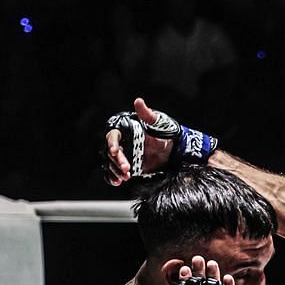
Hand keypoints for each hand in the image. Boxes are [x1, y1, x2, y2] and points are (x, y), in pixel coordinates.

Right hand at [103, 98, 218, 183]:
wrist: (173, 149)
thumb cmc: (164, 133)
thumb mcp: (157, 123)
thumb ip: (147, 115)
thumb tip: (138, 102)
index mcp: (125, 131)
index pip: (113, 136)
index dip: (112, 143)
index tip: (115, 151)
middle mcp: (122, 143)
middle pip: (111, 152)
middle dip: (117, 161)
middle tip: (127, 168)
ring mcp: (124, 156)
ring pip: (112, 164)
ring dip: (116, 171)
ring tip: (126, 177)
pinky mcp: (128, 166)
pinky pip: (116, 173)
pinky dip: (114, 178)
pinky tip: (118, 182)